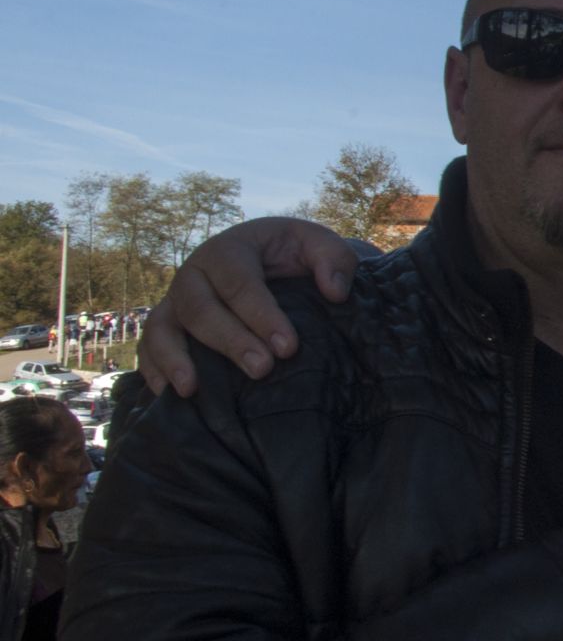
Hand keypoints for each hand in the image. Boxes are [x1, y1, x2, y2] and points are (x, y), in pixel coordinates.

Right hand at [139, 218, 360, 396]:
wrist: (266, 258)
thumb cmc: (292, 254)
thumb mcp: (317, 244)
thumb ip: (335, 258)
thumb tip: (335, 292)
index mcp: (229, 249)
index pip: (240, 282)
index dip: (262, 315)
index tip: (288, 347)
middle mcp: (194, 273)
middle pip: (200, 308)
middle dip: (230, 341)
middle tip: (262, 370)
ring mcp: (175, 300)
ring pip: (163, 327)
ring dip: (175, 358)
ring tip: (192, 390)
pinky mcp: (167, 324)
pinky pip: (149, 345)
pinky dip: (152, 368)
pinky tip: (167, 395)